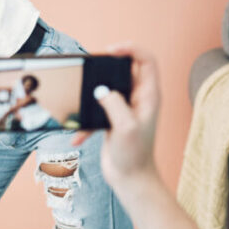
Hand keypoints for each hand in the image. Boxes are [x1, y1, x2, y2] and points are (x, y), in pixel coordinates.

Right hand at [71, 46, 159, 187]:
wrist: (130, 180)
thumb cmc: (135, 156)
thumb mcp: (125, 127)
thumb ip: (114, 104)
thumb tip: (100, 90)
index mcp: (149, 96)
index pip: (147, 60)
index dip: (131, 49)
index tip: (111, 50)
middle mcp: (139, 98)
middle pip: (124, 70)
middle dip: (106, 69)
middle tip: (91, 70)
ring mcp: (125, 108)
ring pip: (108, 87)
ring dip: (93, 93)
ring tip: (82, 99)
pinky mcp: (113, 118)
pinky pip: (97, 109)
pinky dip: (86, 120)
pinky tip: (78, 136)